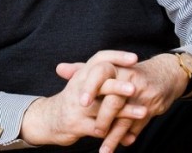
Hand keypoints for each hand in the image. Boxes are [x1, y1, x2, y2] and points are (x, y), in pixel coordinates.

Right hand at [19, 50, 146, 145]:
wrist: (48, 119)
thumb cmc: (72, 99)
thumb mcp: (81, 80)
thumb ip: (100, 71)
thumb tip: (129, 59)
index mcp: (82, 74)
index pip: (99, 59)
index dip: (116, 57)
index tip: (135, 58)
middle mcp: (78, 87)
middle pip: (100, 82)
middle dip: (118, 86)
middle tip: (135, 87)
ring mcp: (77, 107)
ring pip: (103, 108)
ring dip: (125, 111)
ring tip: (144, 112)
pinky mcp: (77, 125)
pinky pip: (100, 129)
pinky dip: (117, 133)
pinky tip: (131, 135)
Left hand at [59, 53, 188, 151]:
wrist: (165, 74)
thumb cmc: (129, 71)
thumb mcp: (108, 67)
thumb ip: (82, 70)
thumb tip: (59, 69)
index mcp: (116, 67)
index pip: (101, 74)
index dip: (90, 88)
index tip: (81, 103)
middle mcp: (130, 80)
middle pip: (115, 100)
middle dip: (104, 118)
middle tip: (93, 131)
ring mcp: (142, 95)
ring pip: (126, 118)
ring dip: (115, 135)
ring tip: (103, 149)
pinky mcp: (152, 108)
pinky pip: (138, 125)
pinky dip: (127, 136)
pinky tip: (119, 146)